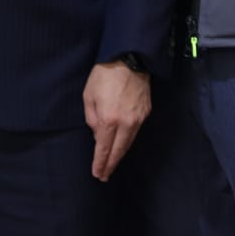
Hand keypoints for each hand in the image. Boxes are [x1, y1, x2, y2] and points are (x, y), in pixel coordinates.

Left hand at [82, 60, 150, 181]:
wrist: (129, 59)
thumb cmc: (103, 75)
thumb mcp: (88, 95)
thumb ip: (91, 117)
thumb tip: (97, 134)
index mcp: (108, 119)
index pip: (103, 148)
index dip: (100, 163)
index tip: (97, 174)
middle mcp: (125, 123)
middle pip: (118, 150)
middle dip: (111, 164)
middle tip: (104, 176)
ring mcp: (138, 119)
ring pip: (128, 143)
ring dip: (119, 155)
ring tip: (112, 164)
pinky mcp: (146, 113)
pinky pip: (135, 132)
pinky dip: (128, 141)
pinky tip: (122, 144)